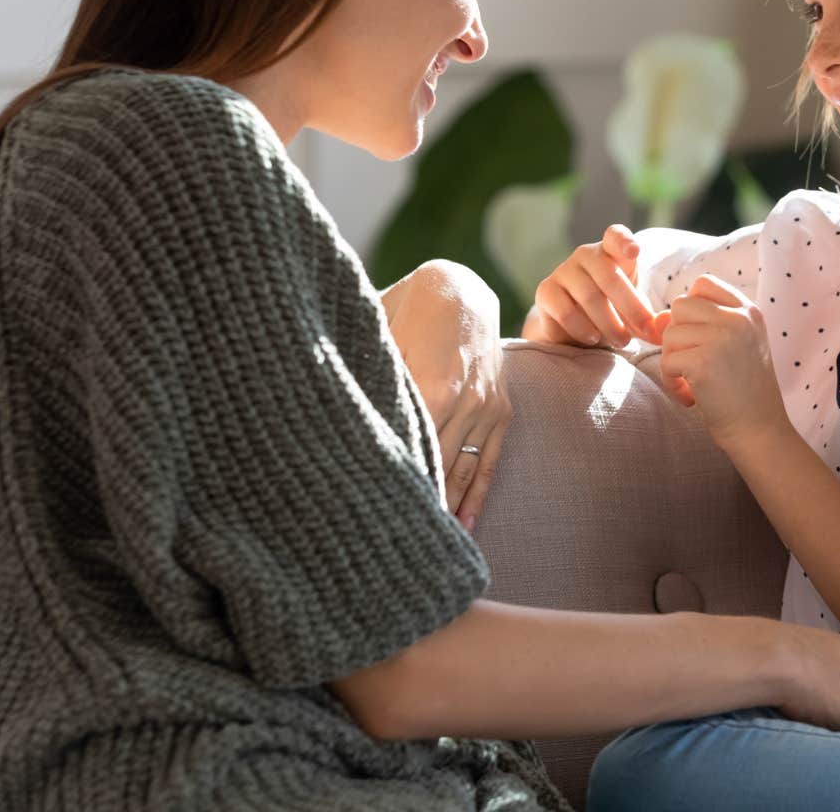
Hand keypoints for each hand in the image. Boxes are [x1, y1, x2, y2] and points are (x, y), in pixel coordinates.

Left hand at [382, 261, 509, 531]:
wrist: (459, 288)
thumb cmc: (403, 310)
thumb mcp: (379, 338)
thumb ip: (369, 381)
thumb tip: (337, 420)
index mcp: (432, 386)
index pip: (411, 452)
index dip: (392, 487)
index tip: (371, 523)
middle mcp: (466, 403)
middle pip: (437, 469)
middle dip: (417, 507)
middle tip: (389, 549)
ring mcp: (488, 409)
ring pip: (464, 473)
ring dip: (446, 512)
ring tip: (426, 551)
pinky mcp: (502, 412)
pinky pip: (490, 464)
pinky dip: (476, 498)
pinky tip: (463, 529)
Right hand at [526, 224, 657, 348]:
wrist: (576, 327)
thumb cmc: (614, 311)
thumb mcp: (636, 314)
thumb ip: (651, 322)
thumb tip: (664, 327)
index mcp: (611, 251)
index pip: (616, 235)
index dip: (624, 241)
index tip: (633, 251)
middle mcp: (585, 255)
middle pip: (609, 276)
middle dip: (630, 307)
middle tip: (643, 330)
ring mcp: (563, 271)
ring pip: (589, 297)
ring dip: (609, 324)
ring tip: (621, 341)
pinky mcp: (546, 291)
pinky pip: (566, 312)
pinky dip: (583, 329)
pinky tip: (593, 337)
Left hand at [655, 274, 790, 448]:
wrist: (760, 431)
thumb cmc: (742, 391)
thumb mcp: (730, 347)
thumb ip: (699, 325)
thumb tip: (656, 319)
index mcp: (749, 311)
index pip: (703, 284)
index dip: (692, 310)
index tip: (701, 339)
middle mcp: (738, 319)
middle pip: (680, 305)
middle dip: (678, 334)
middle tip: (692, 362)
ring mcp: (722, 338)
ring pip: (669, 333)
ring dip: (672, 360)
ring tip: (692, 382)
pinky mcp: (704, 363)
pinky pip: (666, 360)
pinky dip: (671, 382)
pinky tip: (690, 397)